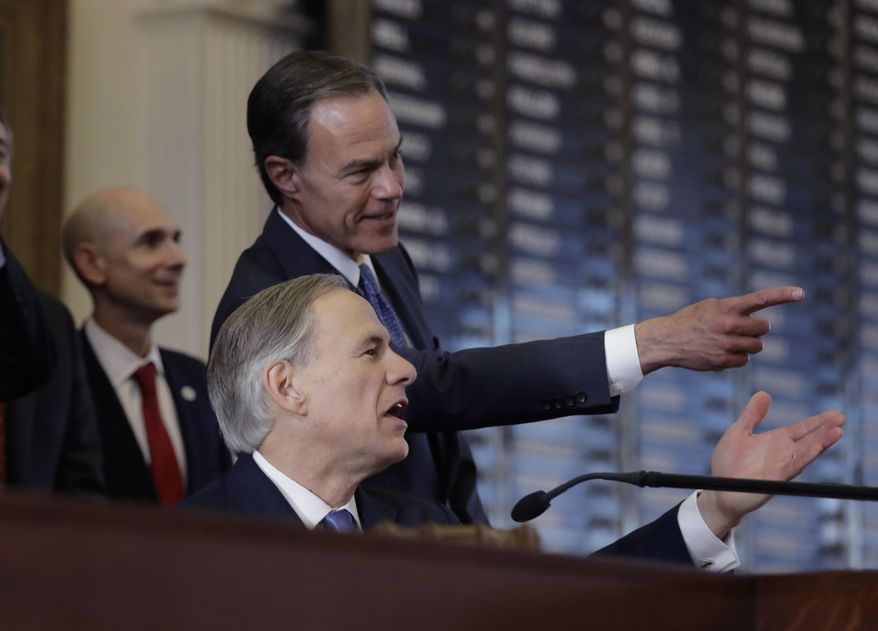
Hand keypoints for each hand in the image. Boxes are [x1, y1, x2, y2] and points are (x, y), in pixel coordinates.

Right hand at [634, 286, 804, 374]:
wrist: (667, 340)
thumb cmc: (690, 321)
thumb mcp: (710, 307)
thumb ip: (734, 311)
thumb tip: (760, 326)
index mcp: (726, 307)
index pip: (760, 299)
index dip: (782, 295)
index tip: (801, 293)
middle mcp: (729, 325)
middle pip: (763, 328)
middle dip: (755, 329)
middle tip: (739, 329)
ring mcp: (727, 344)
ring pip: (756, 346)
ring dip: (748, 344)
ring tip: (729, 341)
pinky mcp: (723, 361)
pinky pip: (744, 361)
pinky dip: (737, 358)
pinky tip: (721, 353)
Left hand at [697, 391, 843, 538]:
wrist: (719, 490)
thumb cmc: (728, 463)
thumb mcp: (739, 431)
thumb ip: (752, 414)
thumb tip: (764, 394)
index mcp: (775, 441)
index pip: (801, 429)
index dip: (818, 421)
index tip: (836, 414)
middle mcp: (782, 453)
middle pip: (809, 438)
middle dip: (825, 429)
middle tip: (841, 417)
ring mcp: (781, 466)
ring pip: (805, 451)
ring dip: (821, 442)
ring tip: (838, 431)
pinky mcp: (775, 478)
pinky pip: (793, 465)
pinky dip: (805, 456)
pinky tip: (817, 447)